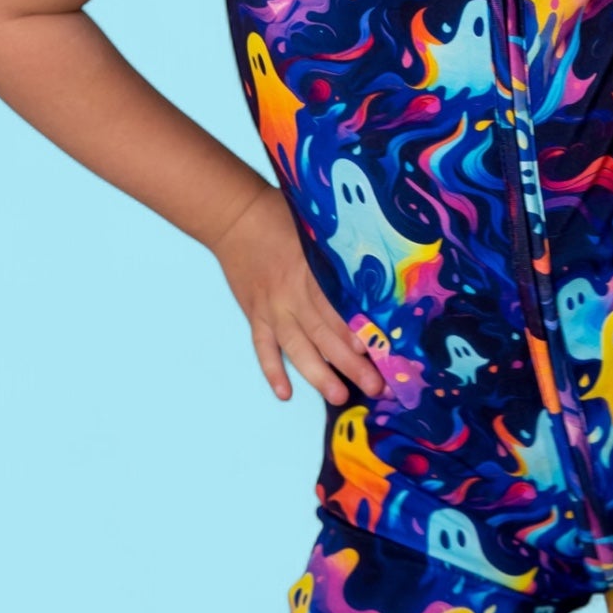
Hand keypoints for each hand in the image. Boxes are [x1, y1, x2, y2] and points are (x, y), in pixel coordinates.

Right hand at [209, 183, 384, 407]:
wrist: (234, 216)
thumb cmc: (282, 216)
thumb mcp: (317, 227)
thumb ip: (341, 251)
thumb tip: (375, 272)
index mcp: (310, 269)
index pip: (337, 305)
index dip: (355, 329)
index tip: (378, 351)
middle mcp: (290, 294)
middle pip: (323, 333)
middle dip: (350, 363)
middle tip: (374, 386)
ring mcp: (271, 307)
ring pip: (296, 347)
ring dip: (317, 374)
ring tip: (338, 396)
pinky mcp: (255, 314)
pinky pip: (263, 347)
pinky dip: (272, 370)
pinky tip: (284, 392)